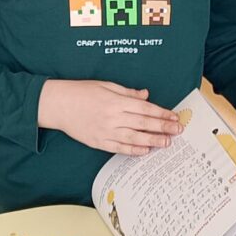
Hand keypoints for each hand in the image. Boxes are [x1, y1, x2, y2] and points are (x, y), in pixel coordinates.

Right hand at [38, 80, 180, 154]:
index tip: (175, 117)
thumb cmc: (80, 91)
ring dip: (153, 141)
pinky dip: (133, 150)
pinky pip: (119, 148)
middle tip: (178, 131)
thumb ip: (127, 93)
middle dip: (163, 127)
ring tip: (167, 143)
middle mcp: (112, 117)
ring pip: (134, 138)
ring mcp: (105, 131)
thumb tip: (145, 95)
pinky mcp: (98, 142)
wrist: (57, 104)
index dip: (162, 113)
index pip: (144, 108)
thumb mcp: (105, 85)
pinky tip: (145, 150)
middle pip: (143, 123)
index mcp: (115, 101)